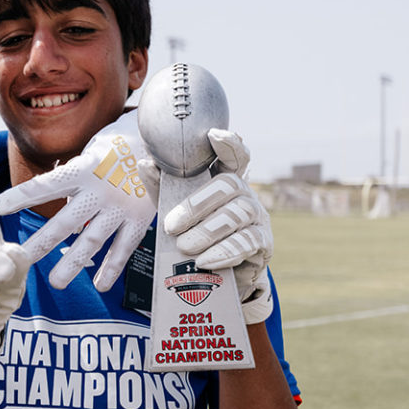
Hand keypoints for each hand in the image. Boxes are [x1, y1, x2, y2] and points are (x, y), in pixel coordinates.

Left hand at [0, 108, 155, 291]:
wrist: (167, 140)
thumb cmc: (117, 148)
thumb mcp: (90, 153)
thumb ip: (73, 182)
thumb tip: (57, 213)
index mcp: (83, 168)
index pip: (46, 184)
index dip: (21, 196)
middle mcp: (101, 190)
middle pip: (66, 221)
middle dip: (42, 242)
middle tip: (19, 260)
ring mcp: (122, 207)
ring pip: (93, 240)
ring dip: (74, 263)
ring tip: (56, 282)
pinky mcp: (142, 218)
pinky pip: (124, 247)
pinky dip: (112, 267)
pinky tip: (101, 286)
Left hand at [163, 129, 273, 322]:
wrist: (217, 273)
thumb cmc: (194, 231)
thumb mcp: (173, 207)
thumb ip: (161, 186)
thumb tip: (145, 163)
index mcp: (225, 179)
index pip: (233, 156)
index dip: (228, 144)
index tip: (213, 134)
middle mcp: (245, 193)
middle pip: (229, 185)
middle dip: (197, 205)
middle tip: (171, 226)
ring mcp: (257, 217)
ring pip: (237, 214)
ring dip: (207, 232)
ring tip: (183, 247)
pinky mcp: (263, 242)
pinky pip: (247, 242)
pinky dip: (224, 252)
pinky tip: (204, 261)